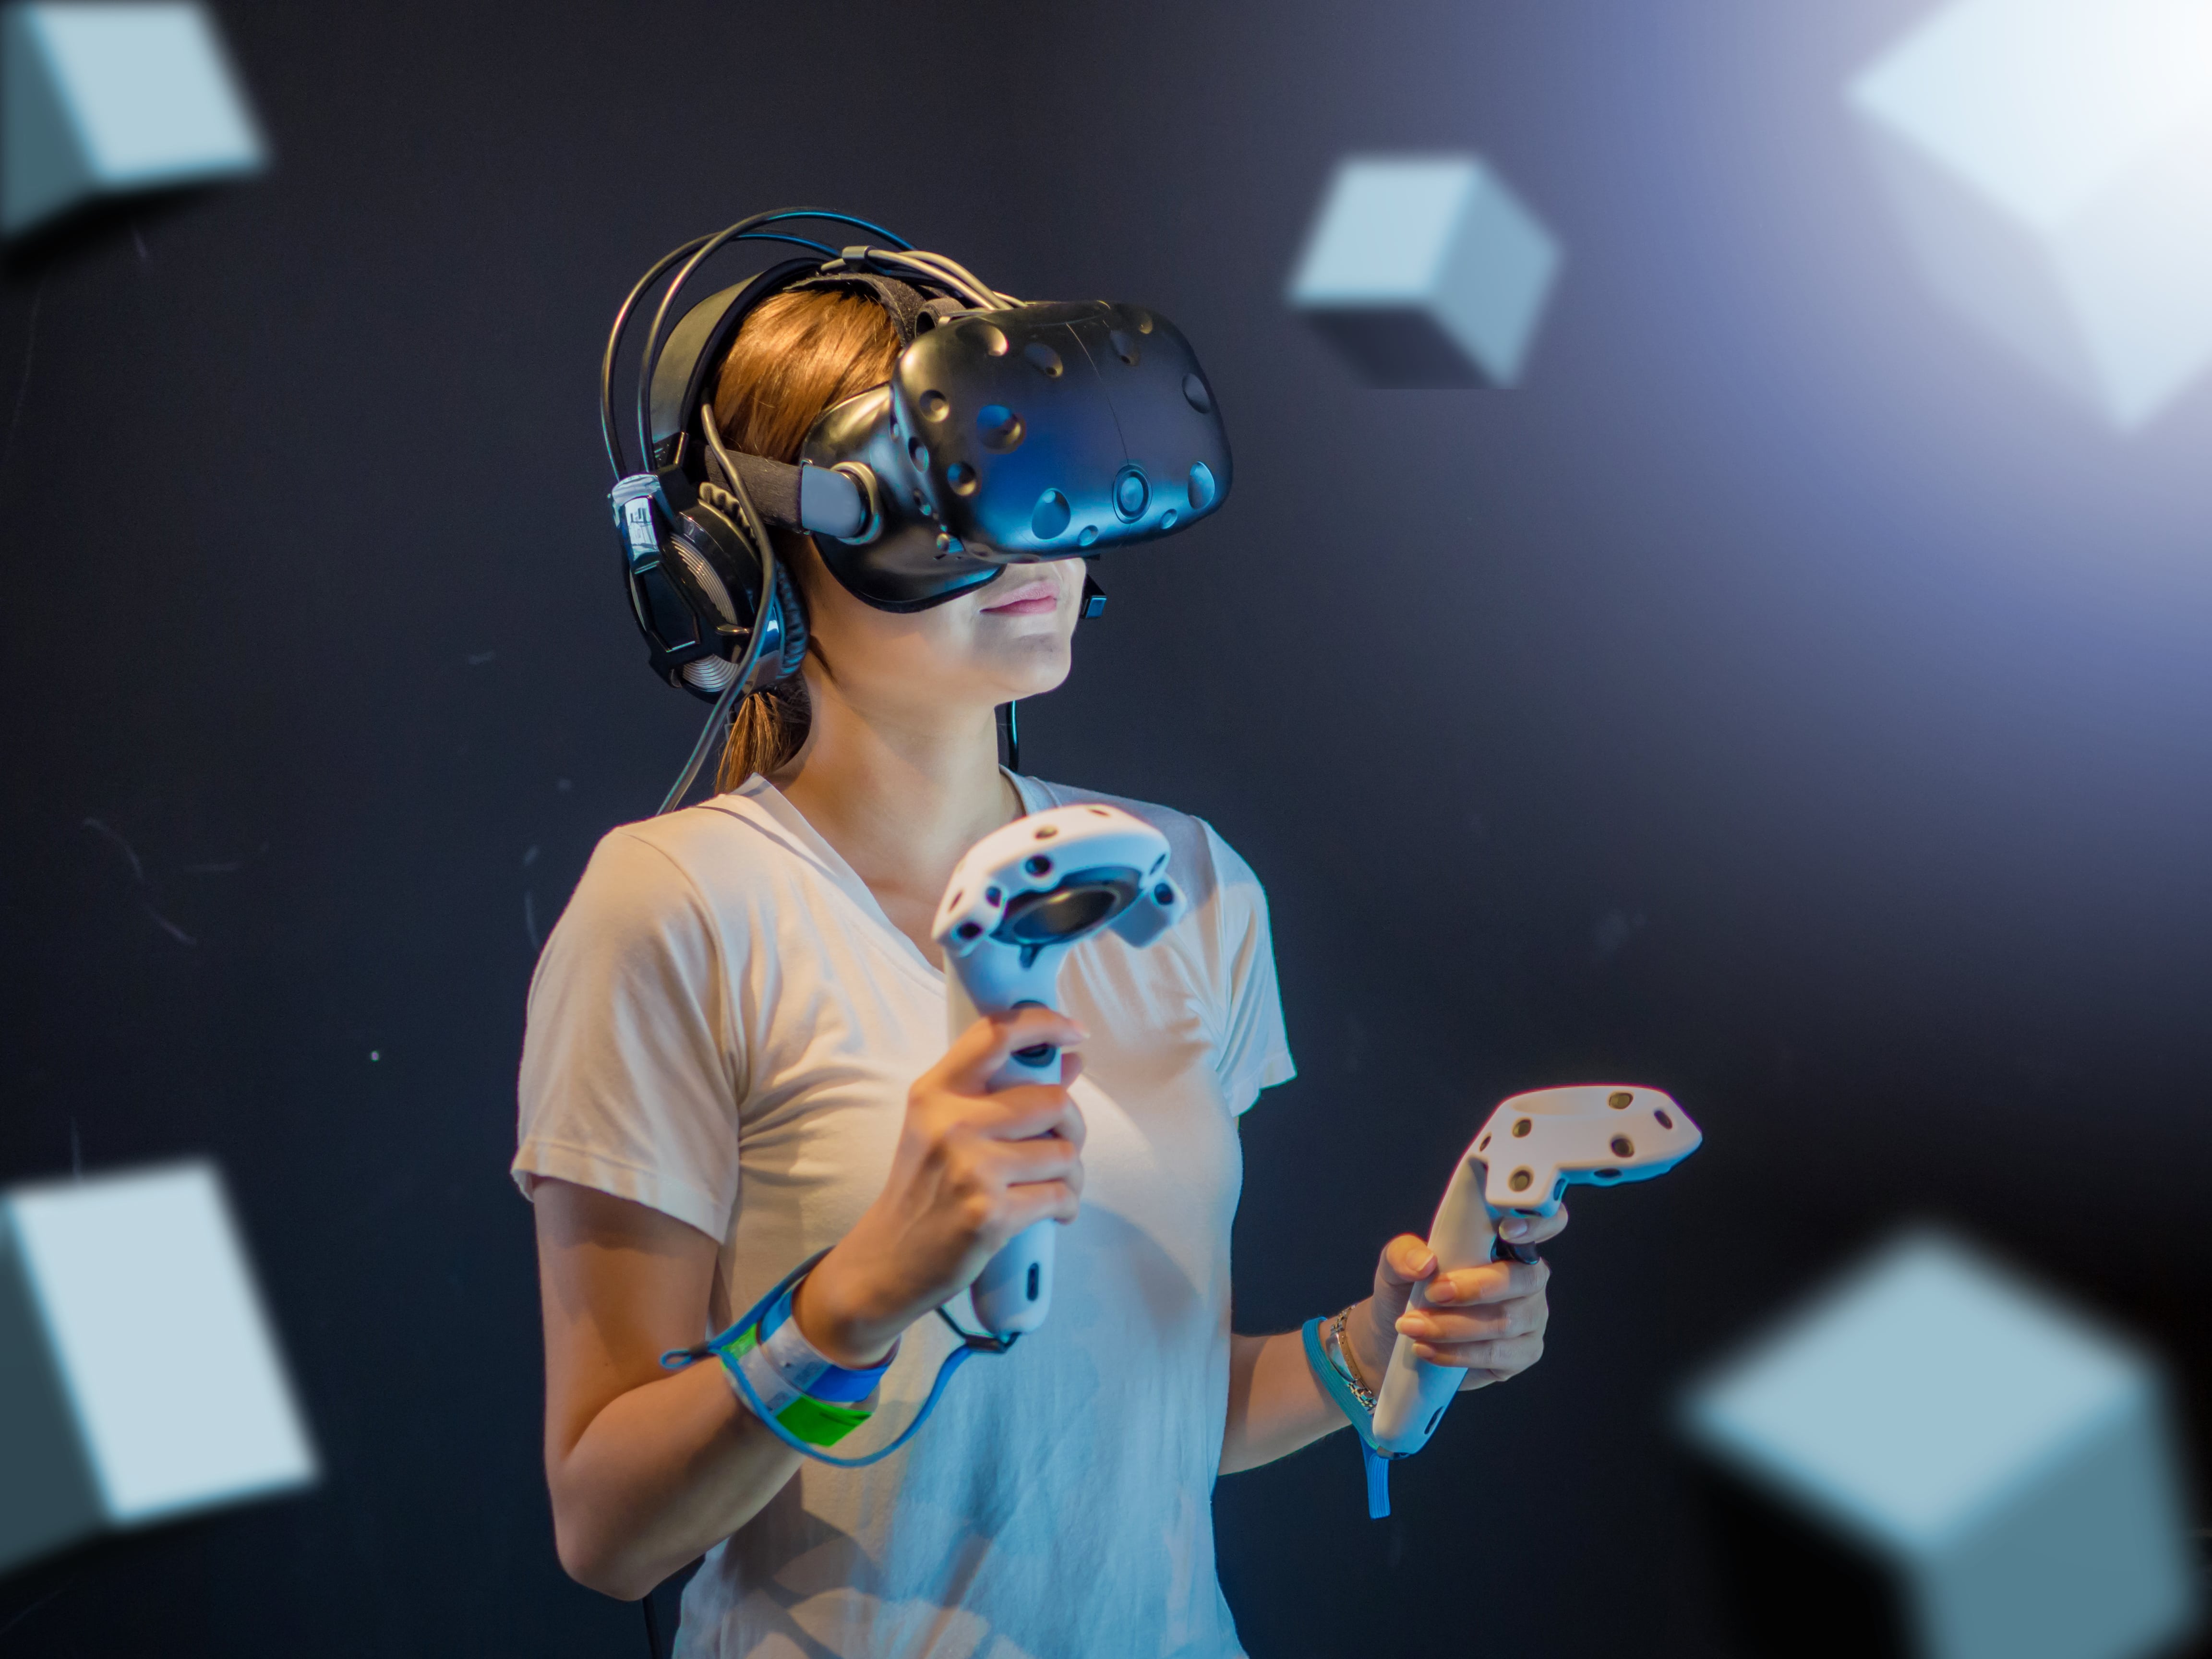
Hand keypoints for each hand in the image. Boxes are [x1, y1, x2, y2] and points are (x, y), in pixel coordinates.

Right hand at [794, 1006, 1087, 1366]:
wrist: (887, 1259)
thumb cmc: (923, 1189)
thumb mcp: (946, 1128)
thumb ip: (1006, 1091)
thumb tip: (1071, 1059)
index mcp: (936, 1092)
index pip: (996, 1034)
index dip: (1045, 1024)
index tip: (1075, 1033)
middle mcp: (951, 1123)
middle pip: (1052, 1099)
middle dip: (1072, 1126)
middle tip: (1062, 1146)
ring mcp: (970, 1168)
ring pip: (1063, 1153)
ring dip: (1071, 1174)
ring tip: (1053, 1187)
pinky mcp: (989, 1212)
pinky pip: (1059, 1196)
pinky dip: (1066, 1206)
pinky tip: (1052, 1213)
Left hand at [1343, 1206, 1567, 1392]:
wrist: (1400, 1336)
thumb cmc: (1409, 1290)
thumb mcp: (1396, 1265)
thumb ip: (1405, 1254)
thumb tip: (1426, 1263)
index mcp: (1506, 1245)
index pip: (1544, 1223)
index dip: (1536, 1223)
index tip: (1506, 1229)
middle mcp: (1528, 1279)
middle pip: (1524, 1279)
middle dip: (1476, 1288)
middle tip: (1432, 1293)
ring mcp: (1530, 1318)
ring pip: (1506, 1322)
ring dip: (1454, 1326)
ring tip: (1414, 1326)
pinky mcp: (1522, 1353)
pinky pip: (1497, 1355)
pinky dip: (1458, 1353)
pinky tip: (1427, 1349)